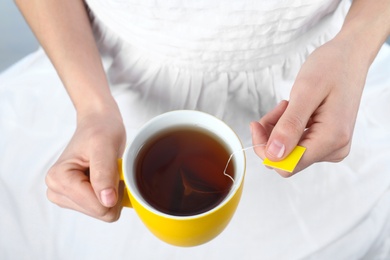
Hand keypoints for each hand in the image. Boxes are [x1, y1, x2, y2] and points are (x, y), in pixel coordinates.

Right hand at [46, 108, 125, 220]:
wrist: (98, 123)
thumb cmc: (101, 130)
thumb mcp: (105, 147)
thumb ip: (104, 174)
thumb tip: (106, 202)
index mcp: (58, 179)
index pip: (98, 208)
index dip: (114, 190)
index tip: (111, 169)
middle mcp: (56, 191)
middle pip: (100, 213)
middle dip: (112, 193)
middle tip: (110, 169)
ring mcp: (65, 196)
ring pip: (102, 213)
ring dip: (112, 192)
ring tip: (106, 171)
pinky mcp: (75, 198)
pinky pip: (102, 209)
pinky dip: (110, 193)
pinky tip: (104, 177)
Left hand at [251, 35, 368, 176]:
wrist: (349, 57)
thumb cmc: (331, 67)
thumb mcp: (305, 92)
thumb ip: (289, 126)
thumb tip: (274, 155)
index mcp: (331, 139)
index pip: (287, 165)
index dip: (265, 149)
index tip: (257, 123)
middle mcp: (334, 149)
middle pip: (286, 159)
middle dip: (272, 136)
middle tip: (277, 108)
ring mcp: (332, 146)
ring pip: (289, 150)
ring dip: (278, 129)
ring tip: (286, 105)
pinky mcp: (327, 140)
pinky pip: (297, 143)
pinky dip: (286, 127)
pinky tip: (292, 110)